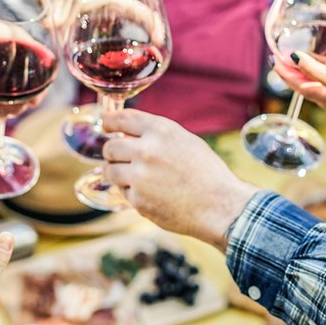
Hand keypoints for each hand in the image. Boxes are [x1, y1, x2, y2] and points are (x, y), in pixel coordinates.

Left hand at [101, 111, 256, 248]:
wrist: (219, 206)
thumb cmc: (207, 173)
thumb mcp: (185, 141)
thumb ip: (157, 135)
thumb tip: (129, 134)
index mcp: (161, 131)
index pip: (122, 118)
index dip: (109, 121)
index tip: (106, 125)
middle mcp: (147, 150)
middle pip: (110, 147)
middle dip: (112, 153)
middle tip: (119, 158)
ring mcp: (139, 176)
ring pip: (110, 171)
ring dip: (117, 174)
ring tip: (135, 179)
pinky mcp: (138, 200)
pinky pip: (123, 192)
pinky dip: (132, 194)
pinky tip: (152, 195)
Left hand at [274, 25, 325, 134]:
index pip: (324, 78)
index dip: (305, 68)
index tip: (291, 56)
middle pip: (310, 93)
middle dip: (290, 79)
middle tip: (276, 63)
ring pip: (318, 101)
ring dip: (303, 86)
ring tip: (288, 71)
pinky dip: (322, 96)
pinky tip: (317, 85)